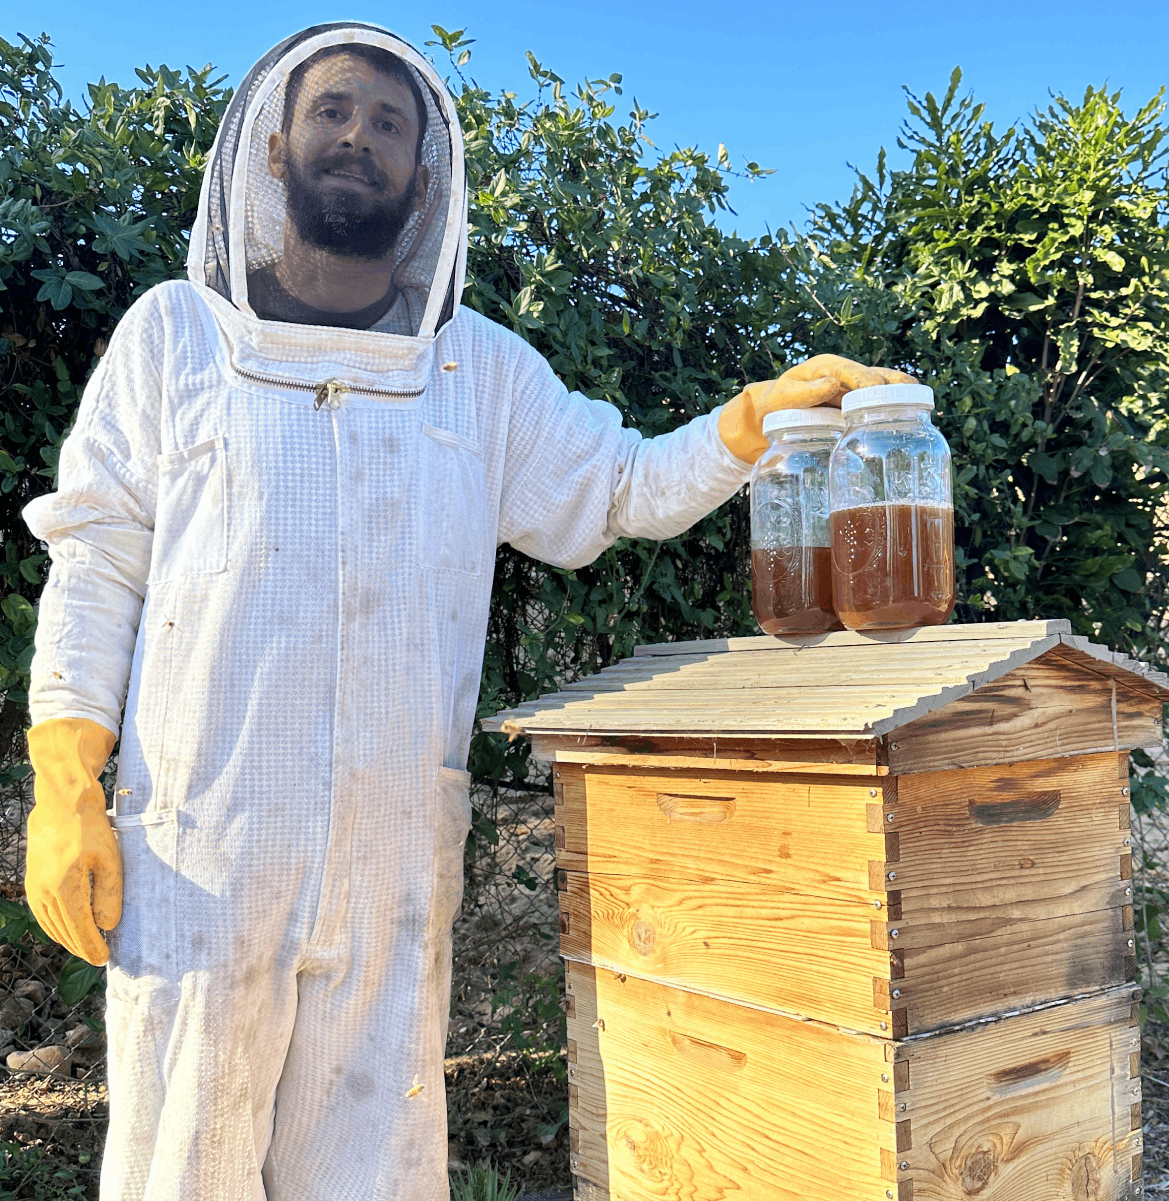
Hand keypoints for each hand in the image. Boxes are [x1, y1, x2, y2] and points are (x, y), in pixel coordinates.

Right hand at [25, 718, 120, 965]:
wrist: (61, 804)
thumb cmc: (91, 829)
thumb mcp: (110, 860)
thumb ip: (109, 894)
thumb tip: (107, 926)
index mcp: (65, 889)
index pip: (80, 929)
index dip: (92, 947)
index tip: (104, 959)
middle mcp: (45, 893)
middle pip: (63, 931)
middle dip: (81, 947)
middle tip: (97, 957)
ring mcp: (35, 888)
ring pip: (51, 925)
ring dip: (67, 939)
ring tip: (86, 946)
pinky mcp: (32, 881)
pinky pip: (43, 914)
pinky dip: (55, 926)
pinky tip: (67, 928)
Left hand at [719, 354, 915, 462]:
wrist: (768, 416)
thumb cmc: (774, 404)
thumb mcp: (784, 397)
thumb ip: (804, 392)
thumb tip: (832, 383)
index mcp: (829, 368)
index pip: (857, 373)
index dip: (872, 383)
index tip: (883, 395)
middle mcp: (846, 376)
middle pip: (880, 378)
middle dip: (897, 388)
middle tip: (916, 403)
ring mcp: (854, 392)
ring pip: (886, 390)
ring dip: (903, 398)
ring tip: (923, 410)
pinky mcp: (856, 408)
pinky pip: (879, 407)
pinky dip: (894, 412)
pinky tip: (907, 425)